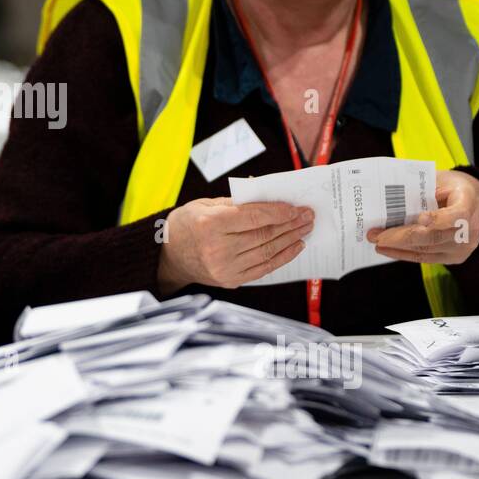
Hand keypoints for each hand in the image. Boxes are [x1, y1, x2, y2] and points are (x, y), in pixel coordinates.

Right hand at [157, 198, 313, 293]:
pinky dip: (282, 257)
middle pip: (264, 235)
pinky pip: (264, 268)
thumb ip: (237, 202)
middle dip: (290, 224)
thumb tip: (269, 198)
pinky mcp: (231, 280)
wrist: (170, 255)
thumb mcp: (205, 205)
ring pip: (267, 252)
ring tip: (305, 229)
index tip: (295, 208)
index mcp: (210, 224)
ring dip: (290, 240)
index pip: (253, 217)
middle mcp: (217, 248)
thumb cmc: (188, 225)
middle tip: (308, 216)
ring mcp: (225, 268)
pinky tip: (294, 246)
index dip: (278, 212)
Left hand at [367, 169, 478, 264]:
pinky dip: (404, 254)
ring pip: (426, 251)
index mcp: (468, 204)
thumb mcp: (441, 178)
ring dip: (397, 247)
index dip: (439, 219)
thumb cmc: (452, 187)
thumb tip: (389, 196)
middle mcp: (470, 230)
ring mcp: (463, 248)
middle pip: (434, 237)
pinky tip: (387, 249)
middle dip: (401, 237)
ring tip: (376, 241)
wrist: (476, 202)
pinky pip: (425, 258)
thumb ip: (421, 187)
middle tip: (377, 235)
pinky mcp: (454, 258)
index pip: (457, 215)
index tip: (421, 218)